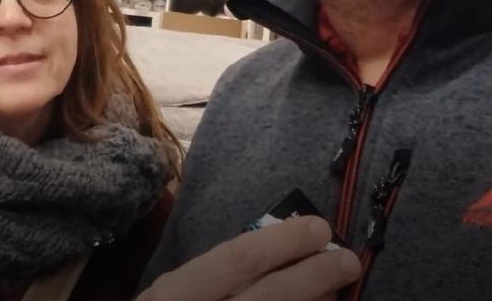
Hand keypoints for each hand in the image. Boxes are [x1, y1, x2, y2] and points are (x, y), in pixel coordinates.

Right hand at [138, 216, 359, 300]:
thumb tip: (277, 251)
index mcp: (179, 293)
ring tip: (340, 291)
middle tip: (347, 259)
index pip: (238, 259)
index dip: (282, 242)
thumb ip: (213, 276)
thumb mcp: (174, 295)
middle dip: (314, 275)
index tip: (318, 226)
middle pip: (272, 296)